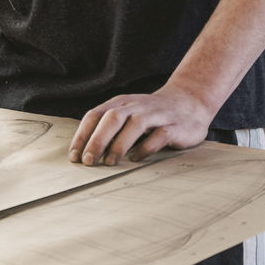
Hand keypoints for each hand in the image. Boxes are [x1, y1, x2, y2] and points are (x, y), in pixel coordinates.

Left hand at [69, 83, 213, 165]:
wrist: (190, 101)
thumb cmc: (151, 114)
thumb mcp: (127, 114)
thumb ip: (109, 128)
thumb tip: (84, 152)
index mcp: (120, 103)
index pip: (95, 115)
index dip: (82, 135)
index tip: (75, 156)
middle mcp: (136, 106)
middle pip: (111, 119)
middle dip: (97, 140)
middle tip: (88, 162)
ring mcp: (156, 115)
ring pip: (134, 125)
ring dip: (119, 144)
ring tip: (109, 162)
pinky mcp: (174, 126)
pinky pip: (159, 136)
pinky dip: (146, 147)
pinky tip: (136, 159)